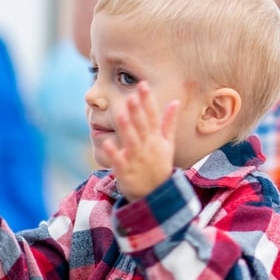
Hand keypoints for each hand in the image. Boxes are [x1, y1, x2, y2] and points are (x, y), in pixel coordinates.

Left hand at [99, 82, 177, 201]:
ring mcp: (137, 159)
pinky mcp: (126, 171)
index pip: (153, 116)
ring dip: (126, 128)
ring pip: (131, 141)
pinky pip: (119, 161)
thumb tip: (174, 102)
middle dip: (137, 112)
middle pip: (142, 127)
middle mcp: (147, 147)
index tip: (142, 85)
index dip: (147, 101)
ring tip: (120, 114)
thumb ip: (169, 122)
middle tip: (131, 96)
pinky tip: (105, 143)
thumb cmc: (159, 165)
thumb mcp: (168, 144)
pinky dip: (113, 153)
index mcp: (156, 139)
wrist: (156, 195)